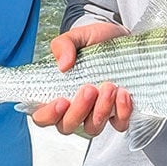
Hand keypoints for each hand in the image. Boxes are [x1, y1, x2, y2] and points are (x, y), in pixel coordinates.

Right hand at [29, 21, 130, 137]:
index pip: (42, 116)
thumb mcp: (75, 37)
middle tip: (89, 88)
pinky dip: (122, 113)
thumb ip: (62, 46)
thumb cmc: (92, 41)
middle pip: (67, 126)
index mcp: (56, 93)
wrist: (119, 37)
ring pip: (93, 128)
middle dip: (78, 110)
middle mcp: (74, 109)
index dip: (48, 115)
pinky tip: (124, 94)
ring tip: (109, 86)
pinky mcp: (118, 113)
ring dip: (101, 111)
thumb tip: (63, 65)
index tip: (62, 100)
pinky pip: (119, 125)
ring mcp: (96, 114)